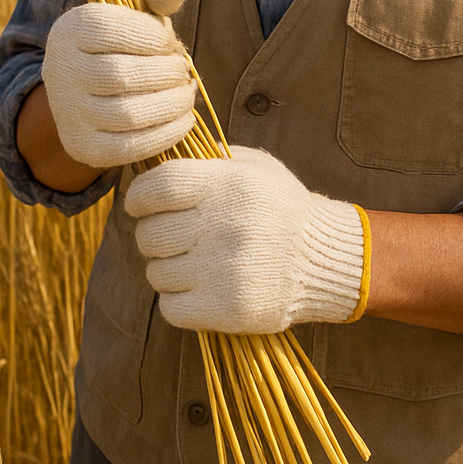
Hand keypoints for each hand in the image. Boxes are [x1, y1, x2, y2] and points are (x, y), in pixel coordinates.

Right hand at [40, 0, 195, 168]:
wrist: (87, 90)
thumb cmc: (121, 42)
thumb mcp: (132, 9)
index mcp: (69, 28)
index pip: (110, 29)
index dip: (152, 37)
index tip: (171, 43)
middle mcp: (59, 70)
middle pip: (121, 76)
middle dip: (165, 73)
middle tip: (184, 71)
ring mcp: (67, 112)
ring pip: (127, 115)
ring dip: (170, 104)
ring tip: (186, 94)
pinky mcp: (81, 146)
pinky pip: (128, 148)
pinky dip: (165, 135)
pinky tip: (183, 119)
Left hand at [124, 146, 368, 333]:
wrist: (324, 259)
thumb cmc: (281, 207)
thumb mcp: (254, 166)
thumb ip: (209, 158)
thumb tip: (159, 154)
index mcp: (229, 184)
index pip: (158, 187)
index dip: (139, 196)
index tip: (140, 204)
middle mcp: (224, 224)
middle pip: (150, 234)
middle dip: (154, 236)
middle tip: (173, 237)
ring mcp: (224, 270)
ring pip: (157, 273)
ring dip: (167, 269)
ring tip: (192, 263)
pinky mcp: (226, 309)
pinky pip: (170, 307)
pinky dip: (177, 300)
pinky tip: (198, 289)